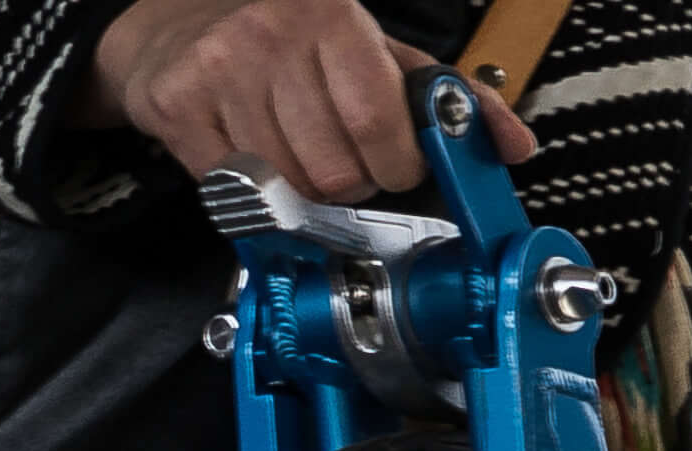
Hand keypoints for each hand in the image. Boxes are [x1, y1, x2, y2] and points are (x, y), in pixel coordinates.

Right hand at [70, 0, 534, 202]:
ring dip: (302, 191)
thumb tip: (516, 145)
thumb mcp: (377, 53)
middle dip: (349, 184)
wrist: (175, 24)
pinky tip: (252, 156)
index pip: (380, 130)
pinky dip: (253, 192)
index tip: (390, 163)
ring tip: (293, 151)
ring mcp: (217, 68)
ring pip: (289, 190)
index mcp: (331, 15)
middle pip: (336, 174)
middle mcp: (269, 34)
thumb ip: (450, 97)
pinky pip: (235, 191)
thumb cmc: (290, 41)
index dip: (394, 166)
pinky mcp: (175, 104)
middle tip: (336, 157)